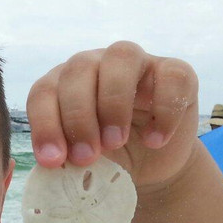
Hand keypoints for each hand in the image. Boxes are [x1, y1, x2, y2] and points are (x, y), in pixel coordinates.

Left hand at [26, 41, 200, 192]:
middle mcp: (98, 64)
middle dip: (78, 116)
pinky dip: (163, 111)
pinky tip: (155, 141)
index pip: (45, 91)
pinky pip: (171, 77)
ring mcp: (139, 63)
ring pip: (122, 56)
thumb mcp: (82, 161)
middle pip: (80, 67)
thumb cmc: (108, 158)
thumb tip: (54, 163)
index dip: (45, 124)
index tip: (53, 161)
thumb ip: (65, 157)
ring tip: (115, 142)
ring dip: (114, 102)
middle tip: (86, 156)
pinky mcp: (177, 73)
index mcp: (65, 84)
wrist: (151, 166)